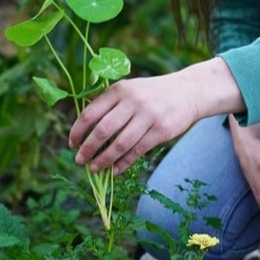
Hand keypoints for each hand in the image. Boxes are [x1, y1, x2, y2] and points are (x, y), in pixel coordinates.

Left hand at [69, 73, 195, 174]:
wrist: (188, 91)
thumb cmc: (152, 93)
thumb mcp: (130, 89)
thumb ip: (109, 104)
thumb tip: (85, 131)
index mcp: (120, 90)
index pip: (91, 113)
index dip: (78, 131)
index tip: (72, 143)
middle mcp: (133, 101)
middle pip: (103, 130)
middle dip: (88, 148)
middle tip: (79, 160)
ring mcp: (148, 116)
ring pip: (120, 144)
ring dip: (104, 159)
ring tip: (94, 168)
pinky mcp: (161, 130)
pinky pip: (137, 150)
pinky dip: (124, 163)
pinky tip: (115, 170)